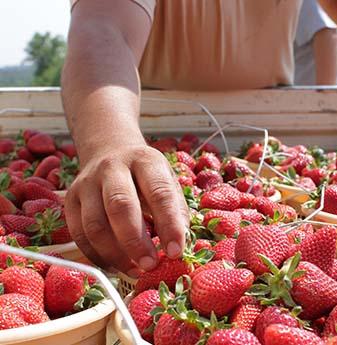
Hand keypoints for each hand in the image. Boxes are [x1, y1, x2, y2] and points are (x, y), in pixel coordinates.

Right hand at [65, 144, 188, 276]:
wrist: (110, 152)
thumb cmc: (145, 176)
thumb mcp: (168, 181)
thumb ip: (176, 211)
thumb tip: (178, 247)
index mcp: (145, 161)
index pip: (159, 193)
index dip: (169, 224)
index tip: (176, 252)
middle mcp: (112, 168)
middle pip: (120, 206)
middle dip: (136, 242)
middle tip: (150, 265)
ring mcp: (87, 183)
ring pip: (95, 224)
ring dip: (115, 254)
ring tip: (134, 270)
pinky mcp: (70, 200)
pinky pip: (79, 235)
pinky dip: (97, 256)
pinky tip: (115, 266)